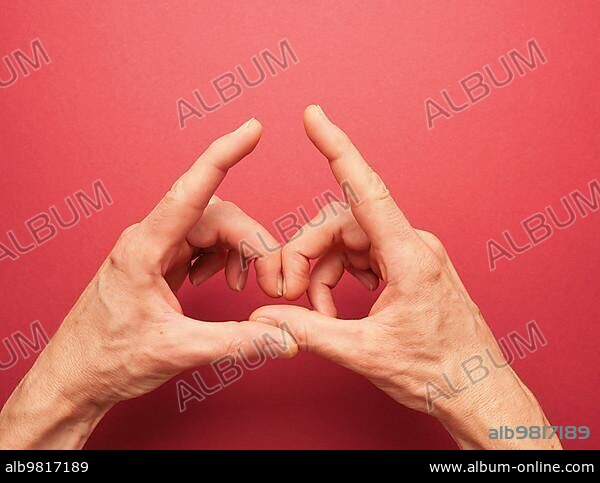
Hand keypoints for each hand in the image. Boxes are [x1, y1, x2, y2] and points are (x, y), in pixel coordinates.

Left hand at [0, 119, 295, 448]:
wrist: (76, 376)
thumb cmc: (109, 359)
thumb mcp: (177, 350)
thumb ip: (236, 343)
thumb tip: (283, 338)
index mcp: (145, 248)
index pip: (191, 190)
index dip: (224, 155)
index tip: (253, 129)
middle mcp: (150, 239)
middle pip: (216, 216)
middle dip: (252, 243)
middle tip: (272, 282)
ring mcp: (154, 250)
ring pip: (211, 229)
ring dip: (237, 252)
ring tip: (241, 286)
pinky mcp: (159, 263)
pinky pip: (200, 244)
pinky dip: (220, 259)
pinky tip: (216, 281)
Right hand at [251, 105, 560, 448]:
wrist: (477, 390)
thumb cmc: (437, 371)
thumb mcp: (365, 352)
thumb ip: (309, 329)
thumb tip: (267, 316)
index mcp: (408, 256)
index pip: (365, 189)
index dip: (337, 148)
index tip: (314, 116)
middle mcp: (412, 245)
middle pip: (341, 225)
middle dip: (306, 254)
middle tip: (284, 292)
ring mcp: (412, 255)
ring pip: (349, 242)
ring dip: (323, 273)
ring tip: (320, 314)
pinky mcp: (409, 267)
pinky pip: (363, 256)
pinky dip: (341, 278)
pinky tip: (337, 308)